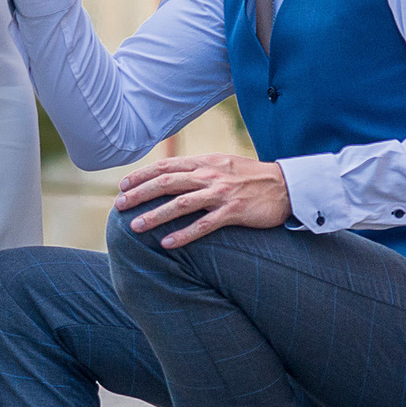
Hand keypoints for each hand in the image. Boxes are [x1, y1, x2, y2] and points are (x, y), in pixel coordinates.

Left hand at [113, 153, 290, 247]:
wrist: (286, 186)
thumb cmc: (252, 177)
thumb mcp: (223, 164)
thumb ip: (199, 168)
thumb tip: (171, 175)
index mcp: (205, 162)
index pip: (166, 166)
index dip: (142, 175)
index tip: (122, 185)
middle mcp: (210, 175)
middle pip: (167, 183)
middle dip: (140, 194)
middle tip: (119, 206)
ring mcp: (221, 193)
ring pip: (181, 203)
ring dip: (155, 215)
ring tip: (135, 226)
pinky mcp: (234, 211)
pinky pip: (204, 224)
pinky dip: (184, 234)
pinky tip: (167, 244)